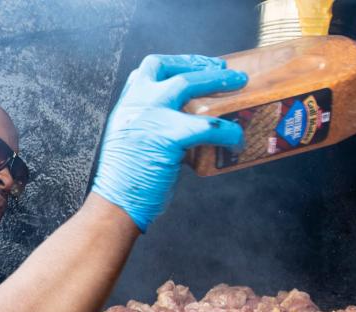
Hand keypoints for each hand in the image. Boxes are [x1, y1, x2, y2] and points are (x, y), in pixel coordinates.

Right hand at [91, 54, 247, 231]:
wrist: (116, 204)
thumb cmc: (127, 182)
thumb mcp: (130, 142)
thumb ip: (149, 127)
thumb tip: (182, 127)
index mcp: (127, 105)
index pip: (149, 69)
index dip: (176, 63)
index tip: (194, 66)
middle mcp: (136, 104)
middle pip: (170, 68)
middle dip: (200, 64)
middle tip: (222, 68)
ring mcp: (152, 116)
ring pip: (189, 83)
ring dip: (218, 80)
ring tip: (239, 82)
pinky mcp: (169, 136)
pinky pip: (208, 126)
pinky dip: (228, 131)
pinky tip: (237, 138)